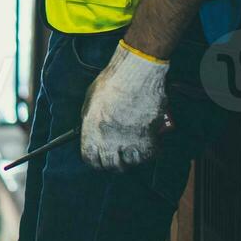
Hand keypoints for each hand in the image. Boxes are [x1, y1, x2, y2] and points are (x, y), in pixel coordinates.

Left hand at [80, 42, 172, 170]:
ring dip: (132, 158)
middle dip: (115, 163)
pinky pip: (149, 155)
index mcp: (91, 132)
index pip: (90, 159)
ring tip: (134, 149)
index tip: (101, 159)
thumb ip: (90, 119)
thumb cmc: (112, 82)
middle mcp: (109, 141)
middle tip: (120, 156)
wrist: (135, 74)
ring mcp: (129, 142)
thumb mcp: (91, 100)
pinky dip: (150, 152)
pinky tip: (148, 144)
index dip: (97, 161)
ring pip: (131, 163)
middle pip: (112, 165)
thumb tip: (92, 129)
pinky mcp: (148, 138)